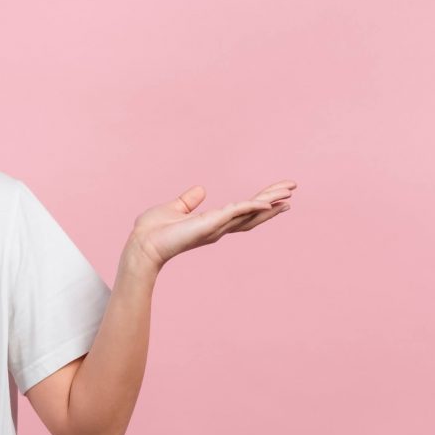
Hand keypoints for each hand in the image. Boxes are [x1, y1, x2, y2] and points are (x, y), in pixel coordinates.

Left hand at [127, 180, 296, 268]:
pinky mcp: (210, 223)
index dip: (260, 203)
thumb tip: (200, 190)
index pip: (242, 211)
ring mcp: (217, 226)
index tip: (277, 195)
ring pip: (251, 212)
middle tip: (292, 190)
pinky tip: (268, 200)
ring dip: (270, 201)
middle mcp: (218, 227)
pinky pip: (237, 212)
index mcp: (212, 222)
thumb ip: (188, 201)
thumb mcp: (174, 208)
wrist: (142, 244)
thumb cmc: (153, 230)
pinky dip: (252, 205)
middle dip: (273, 201)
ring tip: (289, 193)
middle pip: (253, 213)